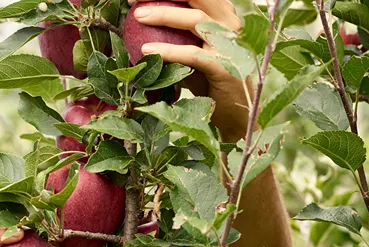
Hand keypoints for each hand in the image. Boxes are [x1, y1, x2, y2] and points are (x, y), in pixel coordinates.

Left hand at [128, 0, 250, 140]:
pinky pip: (192, 54)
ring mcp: (230, 44)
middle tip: (134, 1)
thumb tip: (139, 25)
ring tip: (138, 17)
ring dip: (164, 15)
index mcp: (222, 16)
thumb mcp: (191, 53)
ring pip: (195, 20)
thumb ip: (175, 37)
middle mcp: (229, 24)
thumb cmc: (208, 81)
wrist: (235, 113)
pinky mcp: (225, 67)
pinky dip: (168, 51)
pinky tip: (146, 50)